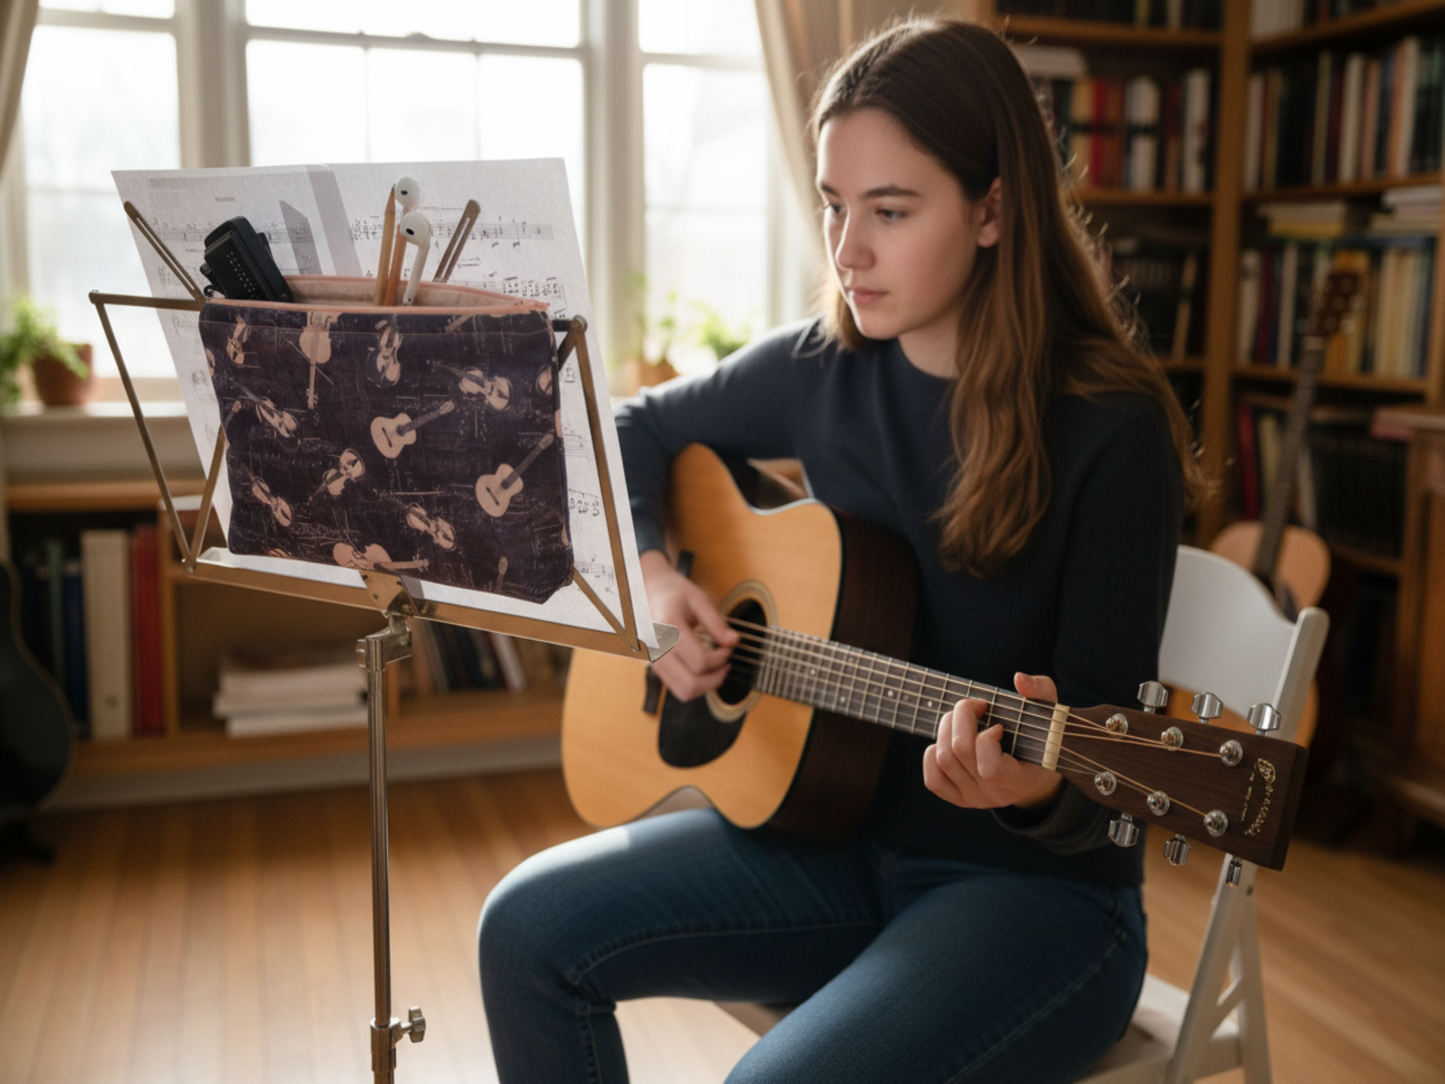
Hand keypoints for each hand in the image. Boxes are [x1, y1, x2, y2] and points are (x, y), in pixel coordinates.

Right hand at [640, 549, 737, 701]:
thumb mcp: (698, 598)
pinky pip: (677, 687)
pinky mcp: (654, 666)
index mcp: (667, 628)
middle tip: (726, 663)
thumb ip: (716, 622)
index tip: (728, 646)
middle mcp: (656, 649)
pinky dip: (695, 683)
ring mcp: (653, 660)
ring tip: (717, 667)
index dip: (721, 658)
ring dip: (706, 685)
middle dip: (715, 679)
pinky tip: (703, 667)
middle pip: (690, 685)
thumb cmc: (672, 592)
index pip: (699, 661)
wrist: (644, 590)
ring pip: (683, 692)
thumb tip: (733, 642)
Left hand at [922, 672, 1065, 811]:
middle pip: (960, 752)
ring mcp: (975, 799)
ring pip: (943, 759)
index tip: (998, 725)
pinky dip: (933, 754)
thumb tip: (1019, 679)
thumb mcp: (1051, 715)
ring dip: (946, 728)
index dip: (986, 739)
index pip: (990, 768)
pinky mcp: (960, 799)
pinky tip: (949, 742)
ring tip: (962, 719)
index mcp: (1020, 779)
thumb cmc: (1043, 741)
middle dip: (961, 717)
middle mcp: (995, 794)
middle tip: (975, 706)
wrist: (1035, 778)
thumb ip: (1041, 692)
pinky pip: (933, 779)